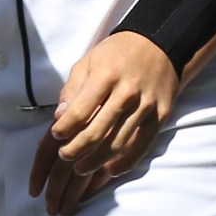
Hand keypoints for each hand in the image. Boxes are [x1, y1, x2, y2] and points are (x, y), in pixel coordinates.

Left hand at [27, 30, 174, 215]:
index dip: (64, 128)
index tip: (55, 135)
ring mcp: (146, 107)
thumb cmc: (116, 54)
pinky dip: (125, 162)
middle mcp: (127, 93)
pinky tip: (110, 170)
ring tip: (80, 167)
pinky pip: (142, 146)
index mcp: (105, 76)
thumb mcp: (88, 62)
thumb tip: (59, 117)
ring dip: (96, 160)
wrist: (160, 45)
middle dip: (76, 149)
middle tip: (64, 156)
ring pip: (118, 143)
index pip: (80, 111)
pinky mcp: (160, 117)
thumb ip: (73, 89)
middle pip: (98, 132)